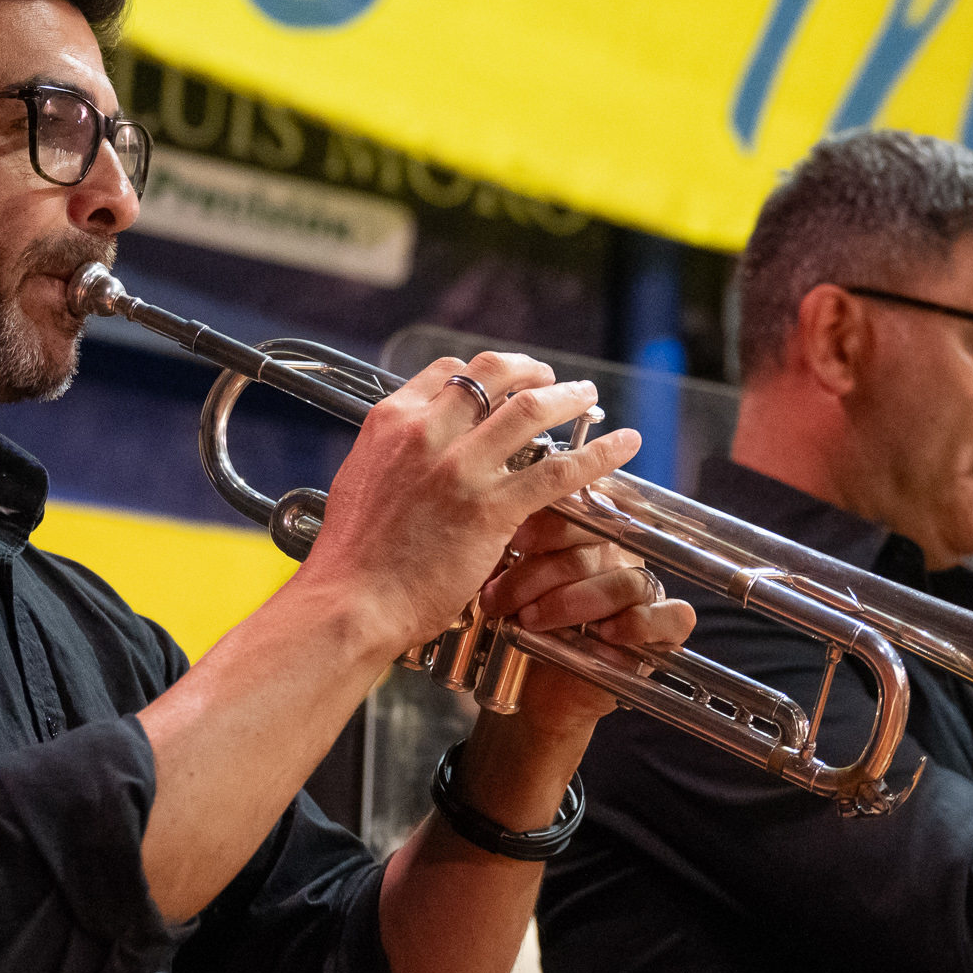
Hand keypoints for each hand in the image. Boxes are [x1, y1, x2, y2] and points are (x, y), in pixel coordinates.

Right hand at [296, 352, 640, 654]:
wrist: (350, 602)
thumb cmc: (351, 557)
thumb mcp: (360, 480)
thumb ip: (393, 457)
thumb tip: (412, 455)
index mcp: (392, 421)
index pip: (449, 373)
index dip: (485, 374)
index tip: (505, 382)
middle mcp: (427, 432)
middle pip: (493, 375)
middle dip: (530, 370)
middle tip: (551, 379)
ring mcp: (462, 468)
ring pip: (531, 410)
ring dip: (568, 397)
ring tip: (588, 397)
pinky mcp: (491, 508)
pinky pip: (557, 471)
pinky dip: (598, 454)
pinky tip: (622, 446)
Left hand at [474, 508, 697, 731]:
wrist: (536, 689)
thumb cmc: (525, 626)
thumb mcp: (512, 585)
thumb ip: (513, 553)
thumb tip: (496, 525)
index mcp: (590, 533)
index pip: (584, 512)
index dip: (552, 524)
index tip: (516, 539)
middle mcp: (621, 556)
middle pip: (595, 549)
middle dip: (541, 574)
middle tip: (499, 598)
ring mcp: (645, 591)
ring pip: (624, 582)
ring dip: (573, 602)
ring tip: (531, 620)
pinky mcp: (663, 629)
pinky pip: (671, 617)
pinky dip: (639, 623)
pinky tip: (606, 633)